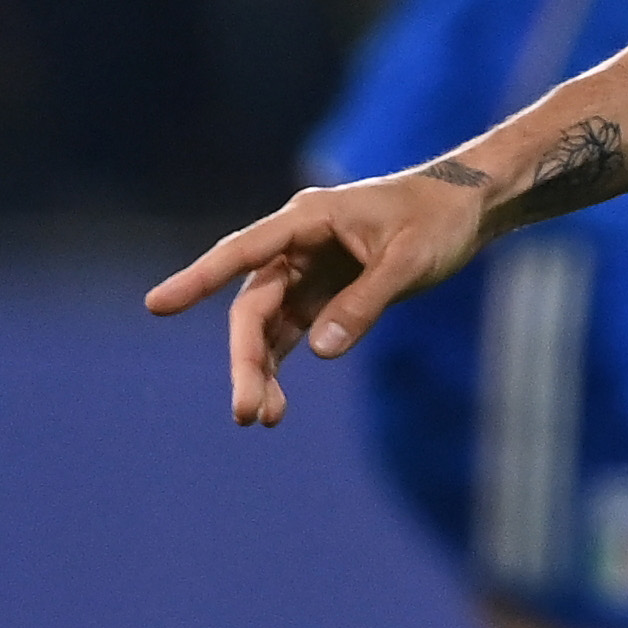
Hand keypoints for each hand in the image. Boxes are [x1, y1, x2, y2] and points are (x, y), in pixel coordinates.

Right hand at [144, 164, 492, 425]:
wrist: (469, 207)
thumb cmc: (439, 220)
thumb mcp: (408, 261)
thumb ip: (365, 304)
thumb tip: (319, 351)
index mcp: (307, 220)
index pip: (242, 253)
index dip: (199, 279)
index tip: (157, 305)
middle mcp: (296, 245)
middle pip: (253, 306)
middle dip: (246, 360)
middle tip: (244, 413)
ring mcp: (306, 270)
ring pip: (267, 325)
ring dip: (260, 370)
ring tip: (261, 419)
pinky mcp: (323, 292)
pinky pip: (290, 332)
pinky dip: (281, 365)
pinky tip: (276, 405)